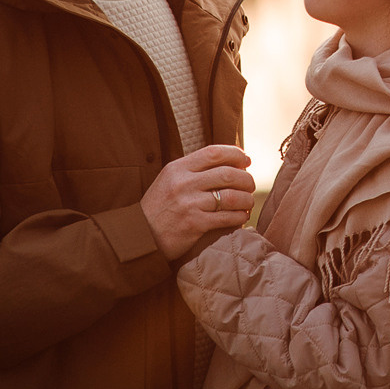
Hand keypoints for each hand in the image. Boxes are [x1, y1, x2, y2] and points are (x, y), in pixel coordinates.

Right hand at [142, 144, 256, 261]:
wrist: (139, 236)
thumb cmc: (160, 207)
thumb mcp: (170, 180)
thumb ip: (194, 170)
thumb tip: (231, 162)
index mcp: (177, 168)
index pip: (214, 152)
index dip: (236, 154)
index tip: (246, 160)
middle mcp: (183, 183)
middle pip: (228, 174)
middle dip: (246, 179)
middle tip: (250, 185)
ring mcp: (189, 204)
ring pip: (232, 196)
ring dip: (246, 199)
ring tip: (248, 203)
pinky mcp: (194, 224)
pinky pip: (227, 217)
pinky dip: (239, 216)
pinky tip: (240, 217)